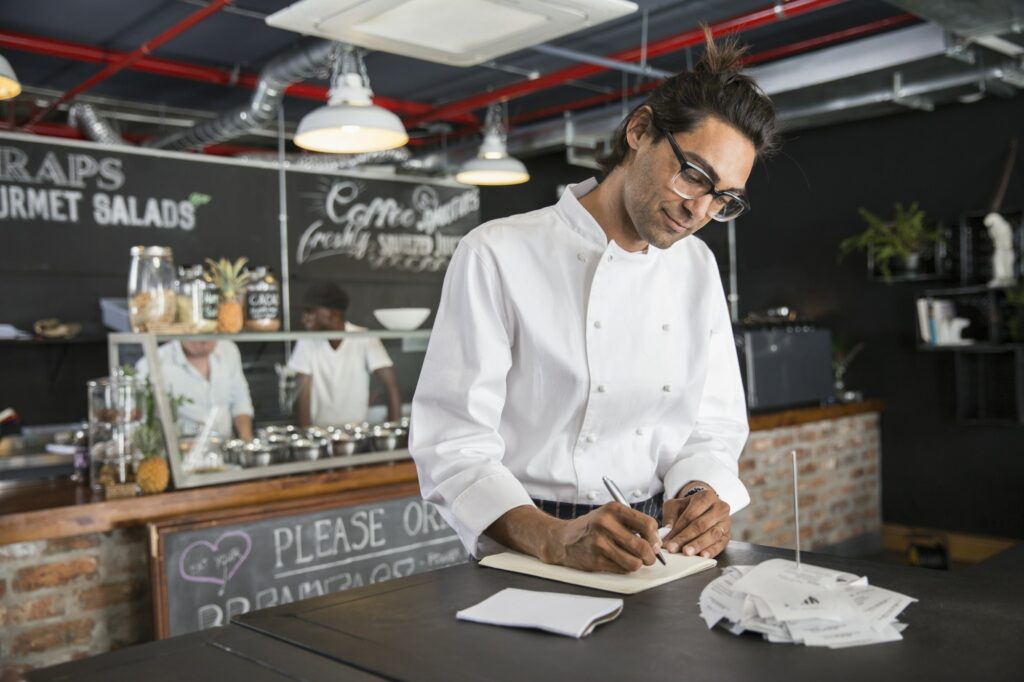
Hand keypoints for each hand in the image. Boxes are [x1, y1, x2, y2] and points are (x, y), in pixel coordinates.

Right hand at [545, 503, 661, 572]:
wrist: (562, 539)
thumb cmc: (591, 527)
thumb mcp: (609, 515)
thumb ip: (633, 523)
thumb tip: (657, 542)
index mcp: (613, 509)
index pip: (648, 524)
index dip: (655, 536)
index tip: (654, 541)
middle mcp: (606, 525)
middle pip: (643, 546)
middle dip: (651, 555)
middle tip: (650, 556)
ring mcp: (600, 544)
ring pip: (635, 562)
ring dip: (638, 563)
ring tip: (634, 559)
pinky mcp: (596, 561)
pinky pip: (623, 569)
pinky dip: (625, 568)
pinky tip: (619, 560)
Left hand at [661, 485, 730, 558]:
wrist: (703, 508)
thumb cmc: (688, 507)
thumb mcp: (676, 506)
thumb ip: (670, 517)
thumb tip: (666, 531)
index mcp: (706, 496)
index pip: (691, 514)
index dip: (678, 528)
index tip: (668, 540)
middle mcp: (719, 507)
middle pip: (701, 524)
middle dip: (686, 538)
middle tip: (674, 548)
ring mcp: (726, 521)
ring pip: (712, 534)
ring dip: (698, 545)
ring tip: (687, 552)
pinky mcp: (728, 535)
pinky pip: (721, 544)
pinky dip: (711, 551)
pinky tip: (702, 555)